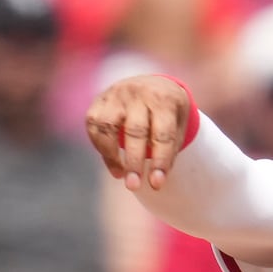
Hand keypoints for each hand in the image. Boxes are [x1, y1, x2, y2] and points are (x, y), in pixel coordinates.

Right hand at [84, 74, 189, 190]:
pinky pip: (94, 125)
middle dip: (134, 162)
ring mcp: (117, 94)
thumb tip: (155, 180)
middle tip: (134, 186)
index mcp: (164, 100)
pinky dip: (100, 147)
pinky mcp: (100, 101)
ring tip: (121, 176)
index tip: (156, 184)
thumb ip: (169, 149)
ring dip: (112, 155)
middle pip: (135, 131)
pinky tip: (113, 163)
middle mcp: (139, 93)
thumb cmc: (169, 113)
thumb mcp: (179, 125)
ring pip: (108, 126)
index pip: (162, 134)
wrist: (155, 85)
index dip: (160, 161)